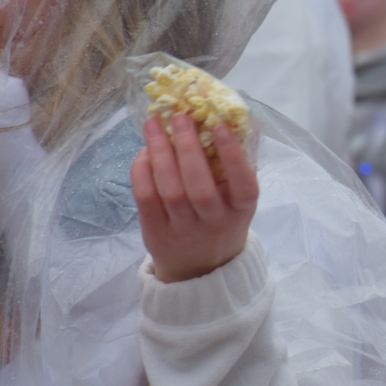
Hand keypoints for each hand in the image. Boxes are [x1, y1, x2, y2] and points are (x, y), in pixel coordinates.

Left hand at [131, 115, 258, 282]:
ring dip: (160, 154)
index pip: (243, 184)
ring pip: (171, 191)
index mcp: (240, 210)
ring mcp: (184, 230)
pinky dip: (141, 173)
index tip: (220, 126)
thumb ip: (239, 166)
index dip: (232, 155)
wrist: (202, 268)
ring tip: (153, 126)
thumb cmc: (223, 220)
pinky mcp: (156, 233)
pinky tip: (143, 153)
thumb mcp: (239, 200)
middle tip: (179, 118)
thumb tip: (235, 120)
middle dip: (187, 148)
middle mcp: (214, 222)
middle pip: (199, 187)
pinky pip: (146, 199)